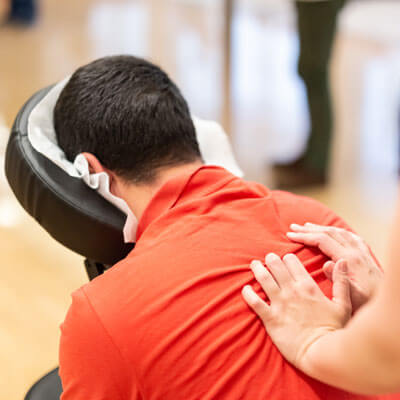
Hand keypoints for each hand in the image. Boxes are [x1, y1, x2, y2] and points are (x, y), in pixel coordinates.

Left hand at [242, 253, 351, 369]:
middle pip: (275, 266)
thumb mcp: (344, 304)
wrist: (322, 353)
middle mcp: (291, 291)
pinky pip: (255, 302)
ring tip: (254, 265)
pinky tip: (245, 289)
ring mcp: (280, 304)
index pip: (292, 261)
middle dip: (270, 259)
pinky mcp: (271, 318)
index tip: (284, 259)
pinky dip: (248, 294)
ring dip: (257, 270)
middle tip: (267, 258)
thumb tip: (341, 261)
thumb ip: (341, 281)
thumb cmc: (335, 330)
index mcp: (308, 286)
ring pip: (263, 279)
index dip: (287, 258)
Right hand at [287, 223, 382, 310]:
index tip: (290, 235)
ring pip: (340, 233)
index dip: (305, 236)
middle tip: (293, 227)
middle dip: (309, 229)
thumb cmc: (370, 306)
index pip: (323, 240)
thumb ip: (340, 281)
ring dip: (322, 228)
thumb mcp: (353, 299)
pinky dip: (338, 232)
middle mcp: (357, 253)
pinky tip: (336, 234)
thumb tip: (327, 264)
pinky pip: (351, 238)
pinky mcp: (368, 258)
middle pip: (330, 233)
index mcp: (350, 260)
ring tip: (308, 226)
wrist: (392, 307)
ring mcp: (363, 254)